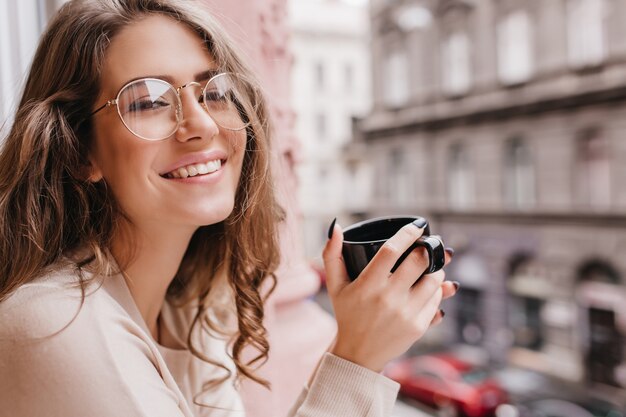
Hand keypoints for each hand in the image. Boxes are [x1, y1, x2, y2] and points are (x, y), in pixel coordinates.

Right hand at [323, 222, 456, 372]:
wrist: (358, 353)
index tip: (417, 226)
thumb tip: (337, 227)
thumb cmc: (347, 313)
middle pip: (418, 262)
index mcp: (367, 284)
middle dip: (428, 249)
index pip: (392, 250)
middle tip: (430, 243)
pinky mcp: (418, 326)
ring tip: (431, 265)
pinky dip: (437, 290)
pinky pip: (436, 300)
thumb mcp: (334, 286)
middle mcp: (388, 298)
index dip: (408, 234)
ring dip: (436, 268)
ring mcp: (405, 313)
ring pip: (433, 280)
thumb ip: (331, 255)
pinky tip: (430, 286)